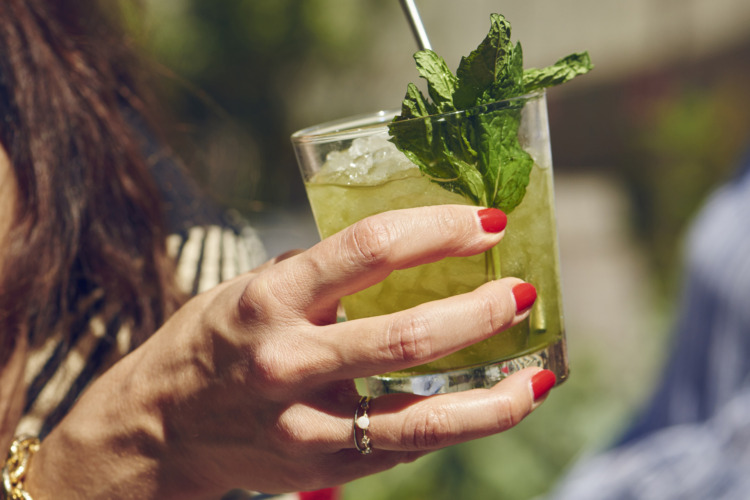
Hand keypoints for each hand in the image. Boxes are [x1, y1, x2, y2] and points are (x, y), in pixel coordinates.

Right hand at [26, 205, 552, 498]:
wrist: (160, 428)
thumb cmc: (215, 342)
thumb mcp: (251, 288)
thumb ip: (321, 273)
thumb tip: (404, 251)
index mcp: (272, 297)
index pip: (370, 249)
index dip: (439, 230)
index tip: (487, 223)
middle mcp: (288, 359)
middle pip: (407, 336)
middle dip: (481, 310)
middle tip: (522, 291)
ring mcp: (307, 422)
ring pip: (424, 415)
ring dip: (497, 394)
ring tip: (540, 373)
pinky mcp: (323, 466)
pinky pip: (409, 445)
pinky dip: (465, 425)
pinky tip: (500, 404)